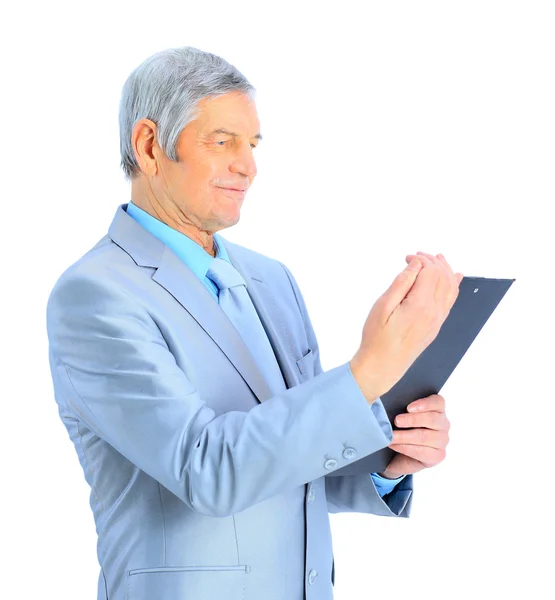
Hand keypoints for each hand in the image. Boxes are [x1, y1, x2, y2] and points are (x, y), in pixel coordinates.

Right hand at [350, 251, 462, 401]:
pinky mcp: (436, 326)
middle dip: (433, 261)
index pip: (430, 271)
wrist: (382, 365)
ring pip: (451, 288)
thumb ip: (402, 283)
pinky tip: (454, 278)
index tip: (406, 257)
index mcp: (420, 305)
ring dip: (445, 270)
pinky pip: (450, 301)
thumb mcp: (383, 306)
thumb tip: (415, 264)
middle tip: (417, 256)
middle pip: (443, 277)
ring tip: (438, 259)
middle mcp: (434, 312)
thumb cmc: (377, 338)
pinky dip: (453, 286)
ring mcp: (437, 320)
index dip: (420, 259)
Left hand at [379, 394, 449, 477]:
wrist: (400, 455)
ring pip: (424, 436)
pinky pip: (421, 451)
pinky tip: (394, 445)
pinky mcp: (438, 455)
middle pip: (432, 419)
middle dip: (411, 420)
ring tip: (391, 436)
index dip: (425, 403)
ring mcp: (442, 440)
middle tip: (396, 421)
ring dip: (404, 436)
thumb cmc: (402, 429)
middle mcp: (443, 424)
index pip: (438, 402)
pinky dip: (404, 447)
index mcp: (437, 409)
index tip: (408, 407)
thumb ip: (402, 408)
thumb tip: (390, 402)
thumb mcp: (403, 415)